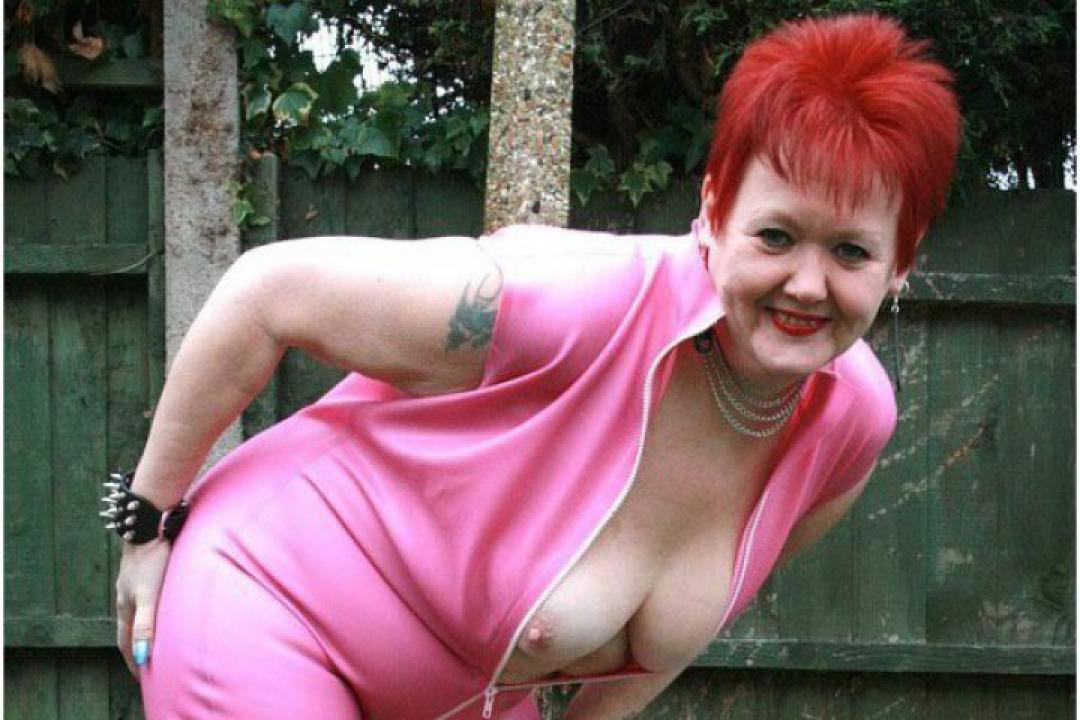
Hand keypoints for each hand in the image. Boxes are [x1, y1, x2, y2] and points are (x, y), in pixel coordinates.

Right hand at [115, 538, 171, 676]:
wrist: (150, 525)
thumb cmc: (151, 561)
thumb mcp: (148, 596)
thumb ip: (146, 625)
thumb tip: (141, 656)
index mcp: (125, 605)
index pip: (125, 641)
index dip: (132, 659)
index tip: (141, 676)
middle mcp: (127, 595)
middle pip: (131, 628)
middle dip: (137, 646)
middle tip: (148, 662)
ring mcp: (136, 582)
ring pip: (139, 611)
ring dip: (145, 627)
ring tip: (155, 637)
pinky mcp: (147, 570)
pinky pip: (149, 597)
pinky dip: (153, 609)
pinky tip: (164, 605)